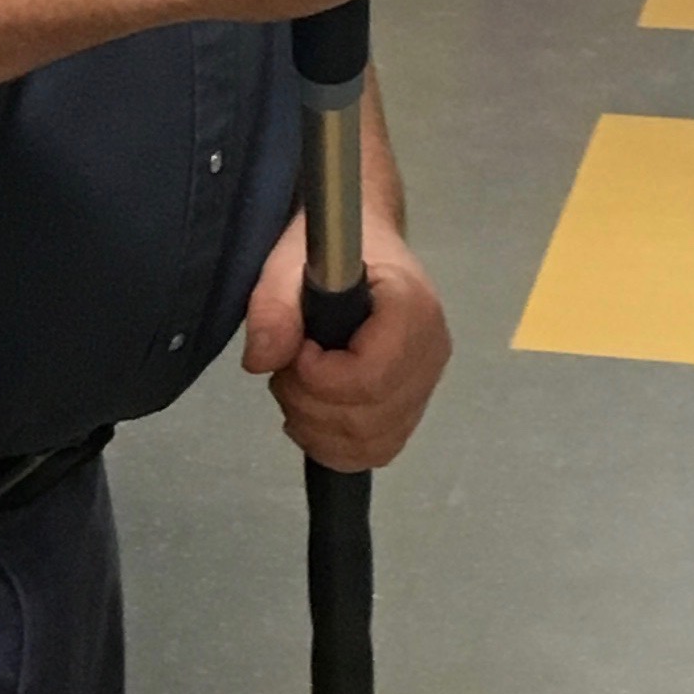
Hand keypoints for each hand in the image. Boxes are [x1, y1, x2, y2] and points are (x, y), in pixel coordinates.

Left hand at [240, 215, 450, 471]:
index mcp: (412, 308)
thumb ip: (273, 308)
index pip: (372, 376)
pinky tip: (312, 414)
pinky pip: (379, 448)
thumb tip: (261, 361)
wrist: (359, 244)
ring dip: (318, 430)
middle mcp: (432, 352)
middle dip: (310, 406)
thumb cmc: (327, 249)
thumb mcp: (286, 262)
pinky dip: (337, 446)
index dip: (320, 378)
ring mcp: (427, 383)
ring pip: (374, 443)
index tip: (296, 351)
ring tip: (297, 388)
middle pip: (371, 418)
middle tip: (284, 370)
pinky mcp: (414, 405)